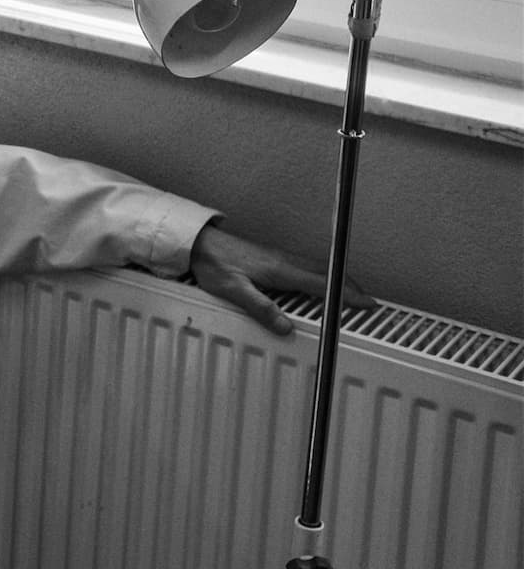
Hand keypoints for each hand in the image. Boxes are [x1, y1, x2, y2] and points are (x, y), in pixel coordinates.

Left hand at [189, 222, 375, 336]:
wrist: (198, 243)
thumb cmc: (213, 263)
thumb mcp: (233, 290)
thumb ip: (260, 308)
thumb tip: (284, 326)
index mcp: (279, 270)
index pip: (322, 283)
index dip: (347, 295)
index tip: (367, 304)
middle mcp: (283, 262)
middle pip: (327, 274)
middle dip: (351, 287)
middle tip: (369, 303)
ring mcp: (279, 258)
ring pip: (317, 269)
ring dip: (338, 281)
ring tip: (351, 295)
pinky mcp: (272, 259)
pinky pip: (305, 268)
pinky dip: (322, 276)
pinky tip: (320, 285)